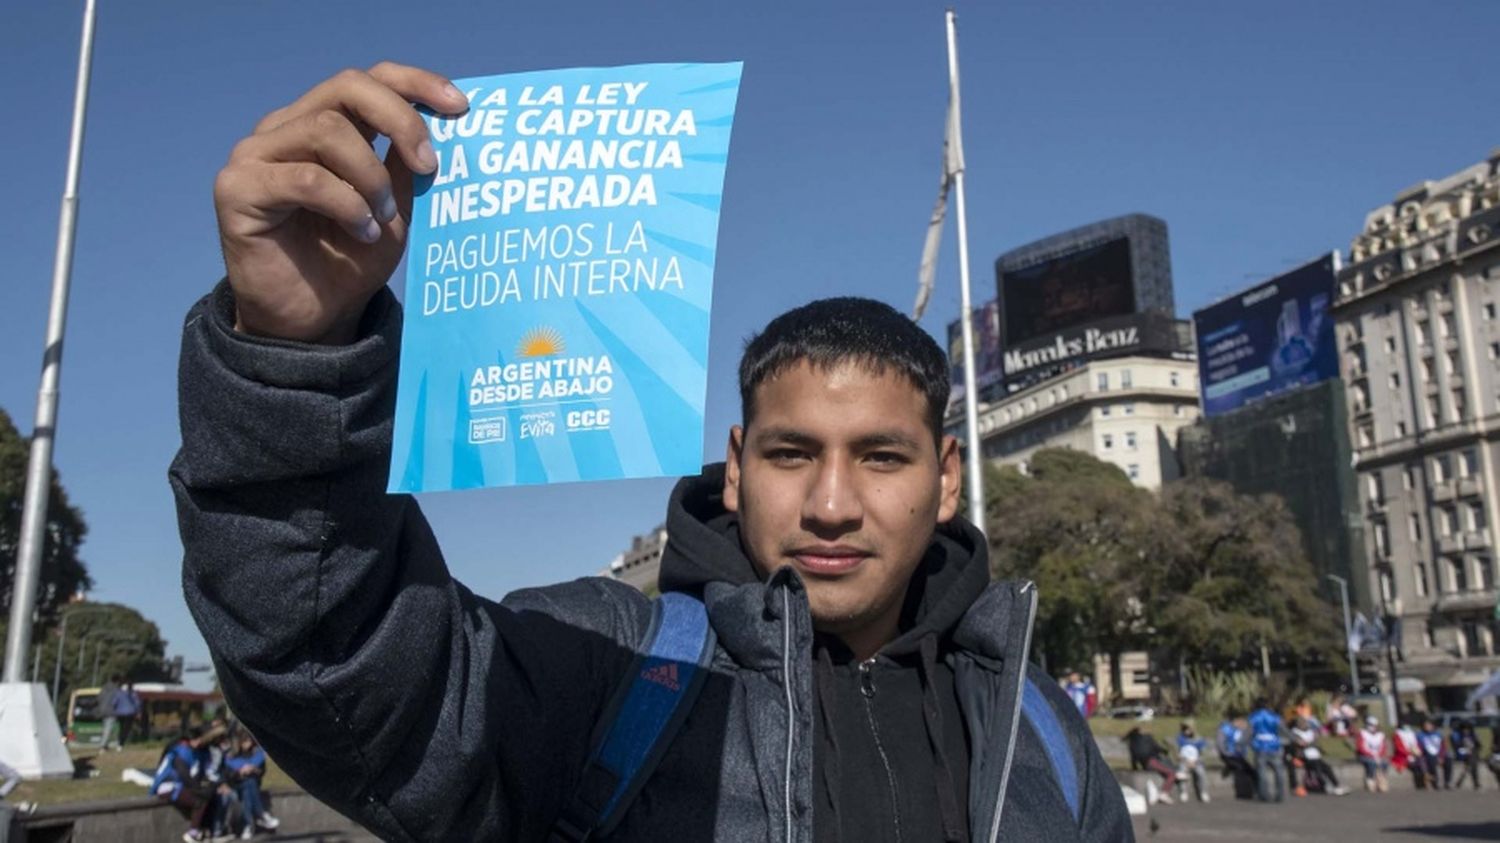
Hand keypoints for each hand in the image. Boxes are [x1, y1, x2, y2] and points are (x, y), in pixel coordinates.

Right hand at [214, 62, 468, 343]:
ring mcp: (257, 153)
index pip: (369, 79)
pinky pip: (304, 178)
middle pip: (347, 87)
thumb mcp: (396, 209)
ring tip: (383, 217)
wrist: (312, 319)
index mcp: (326, 124)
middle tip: (430, 164)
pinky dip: (346, 204)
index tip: (460, 107)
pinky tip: (362, 230)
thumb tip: (444, 124)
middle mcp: (287, 128)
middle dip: (400, 119)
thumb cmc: (350, 261)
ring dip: (370, 175)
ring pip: (326, 128)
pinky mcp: (238, 187)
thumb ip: (407, 165)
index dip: (415, 83)